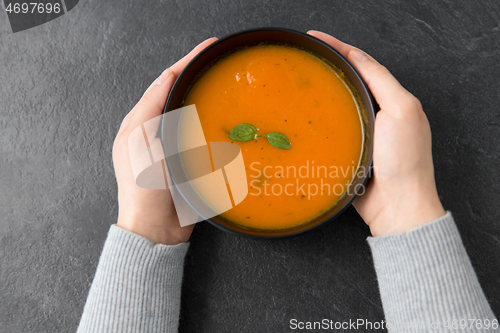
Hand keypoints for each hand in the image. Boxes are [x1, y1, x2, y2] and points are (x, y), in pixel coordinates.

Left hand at [112, 37, 217, 244]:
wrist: (156, 228)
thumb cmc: (145, 191)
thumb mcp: (141, 146)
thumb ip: (151, 112)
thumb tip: (165, 79)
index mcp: (137, 125)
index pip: (162, 85)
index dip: (183, 64)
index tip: (205, 49)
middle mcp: (153, 133)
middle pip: (176, 95)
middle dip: (195, 76)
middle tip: (217, 62)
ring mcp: (169, 148)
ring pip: (189, 113)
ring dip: (203, 97)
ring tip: (222, 83)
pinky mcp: (184, 162)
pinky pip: (198, 134)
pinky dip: (209, 122)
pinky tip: (223, 119)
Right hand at [308, 30, 444, 236]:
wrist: (398, 205)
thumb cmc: (405, 161)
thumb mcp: (401, 111)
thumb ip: (381, 82)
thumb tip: (358, 57)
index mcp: (394, 100)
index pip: (364, 64)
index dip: (341, 48)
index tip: (317, 39)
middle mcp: (378, 114)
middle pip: (349, 83)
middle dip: (328, 68)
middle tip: (305, 59)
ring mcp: (363, 134)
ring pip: (337, 106)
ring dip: (320, 94)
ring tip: (299, 84)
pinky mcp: (349, 152)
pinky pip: (330, 130)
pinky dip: (316, 122)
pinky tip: (301, 119)